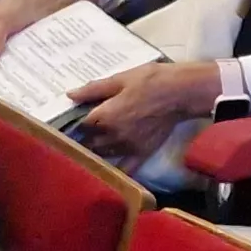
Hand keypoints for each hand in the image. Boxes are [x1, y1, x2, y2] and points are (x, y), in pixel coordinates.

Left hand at [71, 59, 221, 160]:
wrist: (181, 93)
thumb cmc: (150, 81)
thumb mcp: (119, 79)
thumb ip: (93, 90)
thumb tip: (70, 95)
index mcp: (104, 116)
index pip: (80, 126)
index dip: (74, 122)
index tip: (71, 120)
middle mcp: (112, 136)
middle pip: (88, 143)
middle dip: (83, 138)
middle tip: (82, 131)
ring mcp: (127, 148)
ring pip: (102, 156)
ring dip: (95, 151)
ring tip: (94, 143)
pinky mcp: (142, 154)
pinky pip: (125, 168)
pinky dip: (115, 170)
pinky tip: (109, 168)